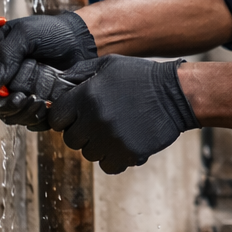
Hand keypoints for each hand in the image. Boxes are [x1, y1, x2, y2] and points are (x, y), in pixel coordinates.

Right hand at [0, 12, 95, 123]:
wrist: (81, 40)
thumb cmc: (52, 31)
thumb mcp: (24, 33)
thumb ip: (5, 53)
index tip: (1, 94)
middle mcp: (6, 81)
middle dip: (8, 106)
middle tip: (24, 98)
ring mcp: (23, 94)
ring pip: (13, 116)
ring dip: (24, 113)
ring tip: (39, 100)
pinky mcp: (39, 104)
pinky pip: (32, 121)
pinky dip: (37, 118)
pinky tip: (47, 106)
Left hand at [46, 55, 198, 172]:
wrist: (176, 94)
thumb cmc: (141, 77)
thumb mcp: (108, 65)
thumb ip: (79, 73)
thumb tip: (58, 82)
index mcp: (86, 96)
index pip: (56, 118)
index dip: (63, 118)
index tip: (74, 117)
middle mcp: (95, 119)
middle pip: (71, 140)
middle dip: (81, 133)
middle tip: (97, 124)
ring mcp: (111, 139)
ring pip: (89, 154)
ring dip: (98, 146)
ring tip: (115, 131)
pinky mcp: (128, 153)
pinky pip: (108, 166)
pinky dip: (113, 159)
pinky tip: (123, 144)